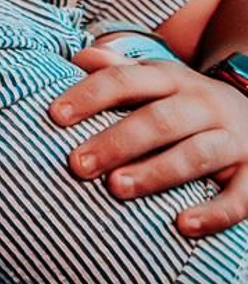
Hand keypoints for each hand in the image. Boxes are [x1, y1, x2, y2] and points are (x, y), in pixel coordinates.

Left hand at [48, 44, 247, 236]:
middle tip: (77, 165)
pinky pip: (239, 196)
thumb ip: (120, 70)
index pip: (127, 80)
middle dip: (117, 141)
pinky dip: (214, 212)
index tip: (55, 116)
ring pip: (196, 154)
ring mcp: (234, 140)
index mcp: (174, 80)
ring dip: (155, 172)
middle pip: (159, 119)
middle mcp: (205, 105)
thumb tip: (78, 57)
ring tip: (116, 189)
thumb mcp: (159, 79)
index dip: (91, 95)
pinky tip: (184, 225)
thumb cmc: (188, 104)